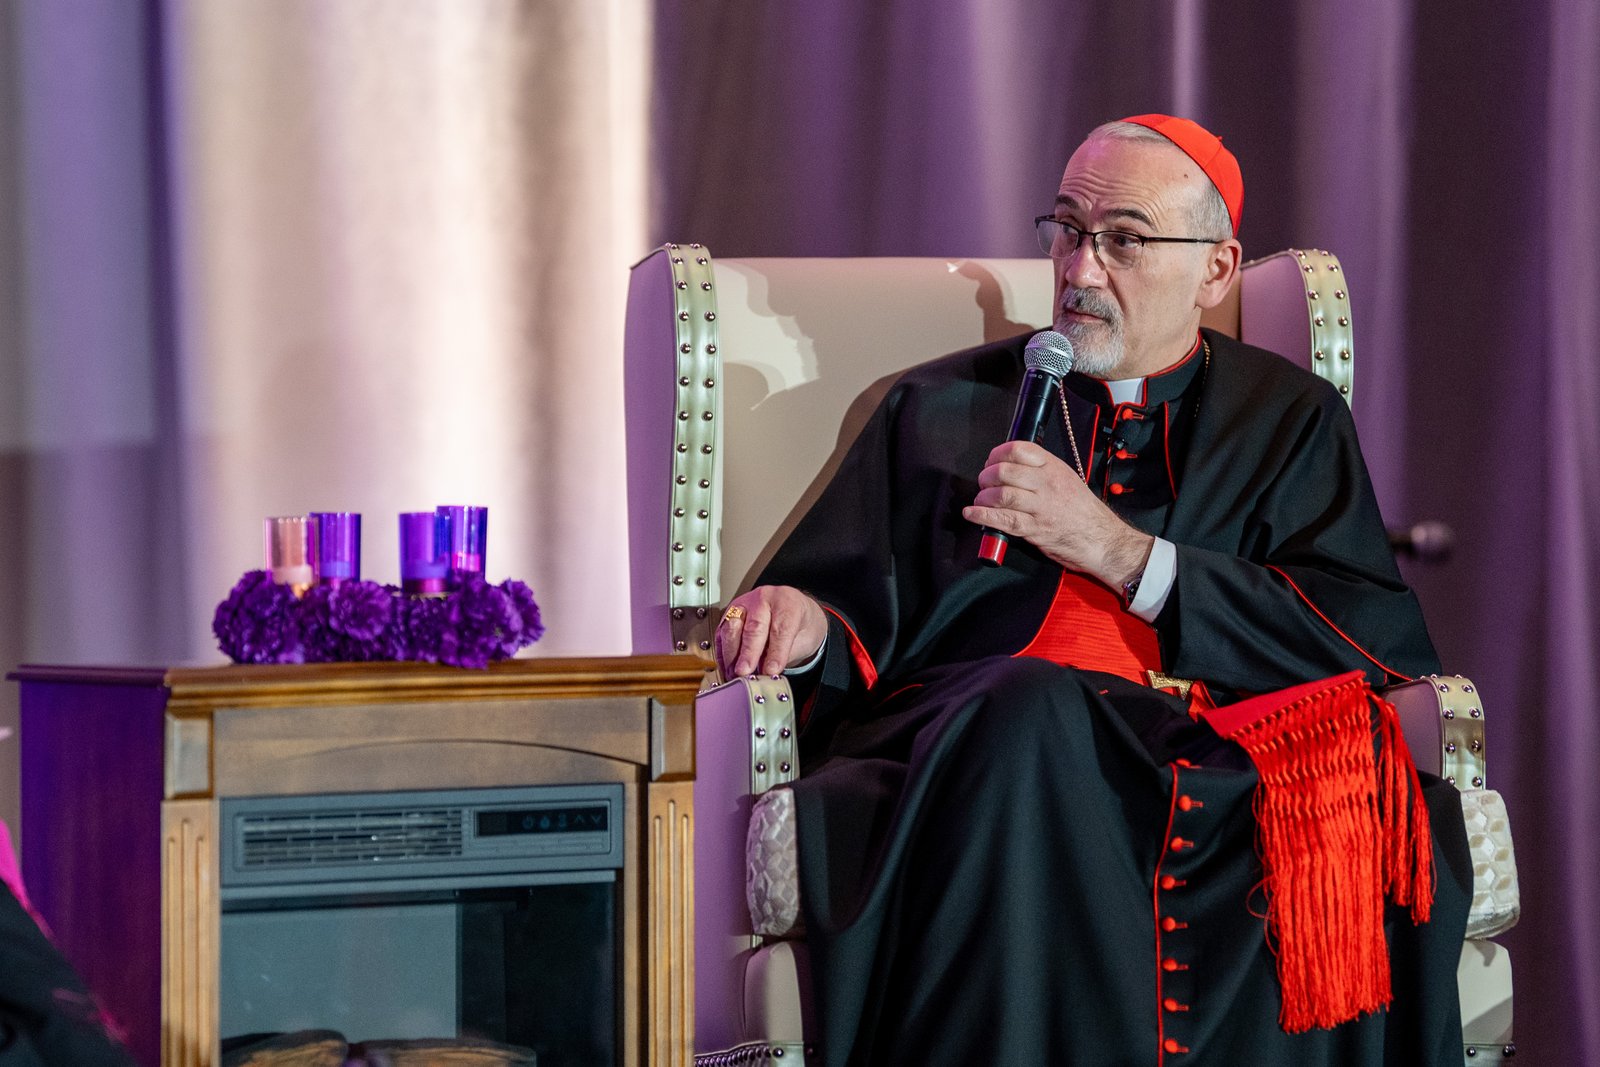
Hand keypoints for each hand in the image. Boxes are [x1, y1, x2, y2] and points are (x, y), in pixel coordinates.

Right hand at [715, 585, 827, 677]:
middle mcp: (764, 599)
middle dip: (748, 653)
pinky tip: (727, 668)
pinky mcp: (730, 613)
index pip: (781, 628)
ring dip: (732, 655)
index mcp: (787, 602)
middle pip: (754, 626)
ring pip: (732, 627)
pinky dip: (722, 653)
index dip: (775, 652)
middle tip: (745, 672)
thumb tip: (768, 674)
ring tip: (735, 675)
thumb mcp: (805, 639)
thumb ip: (785, 655)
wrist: (795, 610)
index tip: (771, 671)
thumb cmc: (800, 624)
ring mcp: (745, 604)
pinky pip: (722, 633)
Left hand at [961, 440, 1152, 588]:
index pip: (1019, 449)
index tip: (990, 461)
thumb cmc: (1083, 511)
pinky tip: (972, 514)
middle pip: (1004, 472)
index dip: (997, 454)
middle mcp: (1047, 484)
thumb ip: (1042, 471)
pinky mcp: (1035, 530)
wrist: (1102, 539)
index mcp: (1054, 468)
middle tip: (984, 483)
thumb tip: (1012, 466)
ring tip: (980, 501)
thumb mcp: (1066, 479)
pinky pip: (1003, 520)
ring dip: (983, 498)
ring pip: (1001, 495)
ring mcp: (1041, 507)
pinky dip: (982, 516)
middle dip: (986, 477)